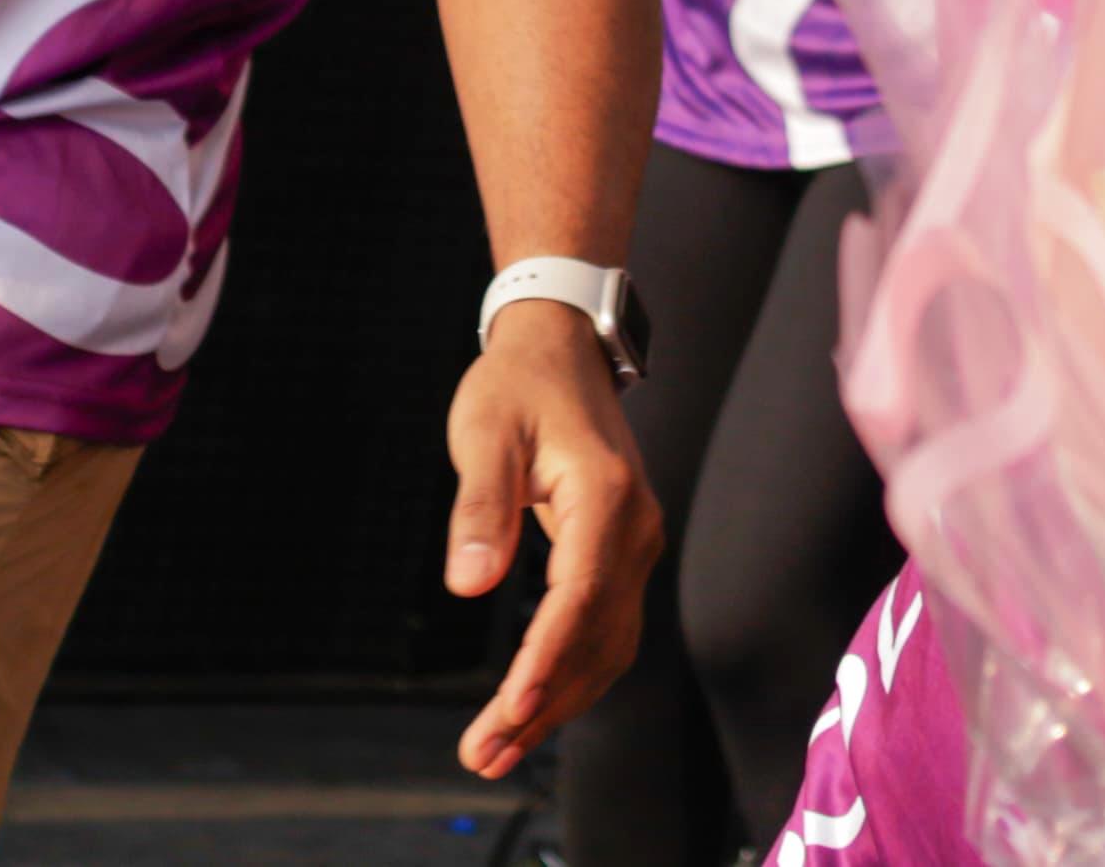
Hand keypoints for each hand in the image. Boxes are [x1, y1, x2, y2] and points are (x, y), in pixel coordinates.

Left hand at [445, 301, 661, 779]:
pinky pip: (606, 630)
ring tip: (498, 750)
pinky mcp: (622, 555)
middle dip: (542, 703)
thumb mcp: (487, 434)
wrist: (562, 348)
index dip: (546, 659)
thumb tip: (468, 582)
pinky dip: (572, 675)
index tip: (510, 708)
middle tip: (483, 755)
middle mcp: (635, 529)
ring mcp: (636, 544)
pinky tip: (536, 709)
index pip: (581, 597)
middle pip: (595, 637)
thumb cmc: (517, 386)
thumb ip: (480, 506)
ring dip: (558, 702)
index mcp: (605, 499)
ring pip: (607, 645)